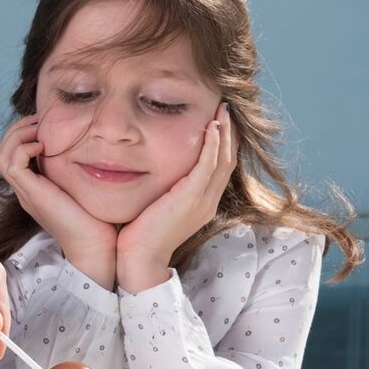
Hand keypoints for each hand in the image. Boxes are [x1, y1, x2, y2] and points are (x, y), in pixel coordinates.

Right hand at [0, 115, 117, 288]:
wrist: (96, 246)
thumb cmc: (97, 219)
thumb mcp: (83, 186)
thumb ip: (77, 169)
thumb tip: (87, 144)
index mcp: (35, 188)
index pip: (14, 154)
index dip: (24, 133)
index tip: (46, 124)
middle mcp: (26, 190)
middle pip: (2, 152)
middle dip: (18, 130)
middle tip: (40, 122)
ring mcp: (26, 193)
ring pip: (1, 156)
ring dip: (18, 136)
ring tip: (40, 131)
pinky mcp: (31, 195)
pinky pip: (12, 164)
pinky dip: (24, 148)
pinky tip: (44, 146)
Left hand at [116, 103, 237, 292]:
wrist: (139, 260)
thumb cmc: (140, 236)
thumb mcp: (157, 207)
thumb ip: (163, 189)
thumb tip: (153, 169)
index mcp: (202, 204)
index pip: (220, 167)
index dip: (224, 143)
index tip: (219, 120)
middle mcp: (208, 202)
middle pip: (228, 160)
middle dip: (229, 132)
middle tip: (225, 107)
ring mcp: (202, 201)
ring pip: (223, 160)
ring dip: (225, 132)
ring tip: (222, 109)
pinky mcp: (190, 199)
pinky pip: (208, 166)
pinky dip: (212, 144)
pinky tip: (212, 126)